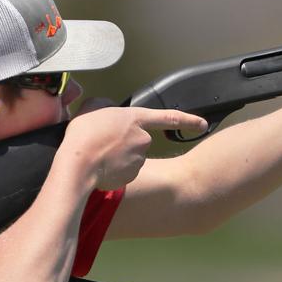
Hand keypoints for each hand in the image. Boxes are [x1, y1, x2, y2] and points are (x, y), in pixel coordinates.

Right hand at [64, 99, 207, 189]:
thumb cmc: (84, 134)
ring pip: (131, 156)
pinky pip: (125, 171)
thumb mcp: (92, 107)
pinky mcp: (131, 176)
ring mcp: (139, 159)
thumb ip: (106, 106)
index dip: (188, 120)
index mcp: (136, 119)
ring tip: (97, 154)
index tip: (202, 124)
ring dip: (118, 156)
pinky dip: (114, 169)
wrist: (78, 164)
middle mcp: (143, 139)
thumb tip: (109, 111)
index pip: (169, 118)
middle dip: (124, 142)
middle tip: (102, 143)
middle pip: (139, 139)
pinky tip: (100, 166)